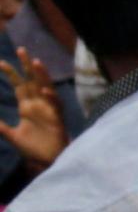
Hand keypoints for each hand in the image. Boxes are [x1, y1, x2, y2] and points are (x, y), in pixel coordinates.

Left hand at [0, 48, 67, 172]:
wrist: (47, 160)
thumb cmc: (33, 147)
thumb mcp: (11, 136)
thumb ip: (1, 127)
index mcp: (27, 106)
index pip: (19, 85)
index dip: (11, 73)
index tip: (0, 63)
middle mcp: (38, 104)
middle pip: (32, 80)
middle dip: (27, 66)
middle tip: (21, 50)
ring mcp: (48, 110)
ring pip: (46, 87)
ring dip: (42, 75)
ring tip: (36, 62)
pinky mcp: (57, 118)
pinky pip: (55, 105)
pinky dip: (51, 97)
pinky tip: (44, 91)